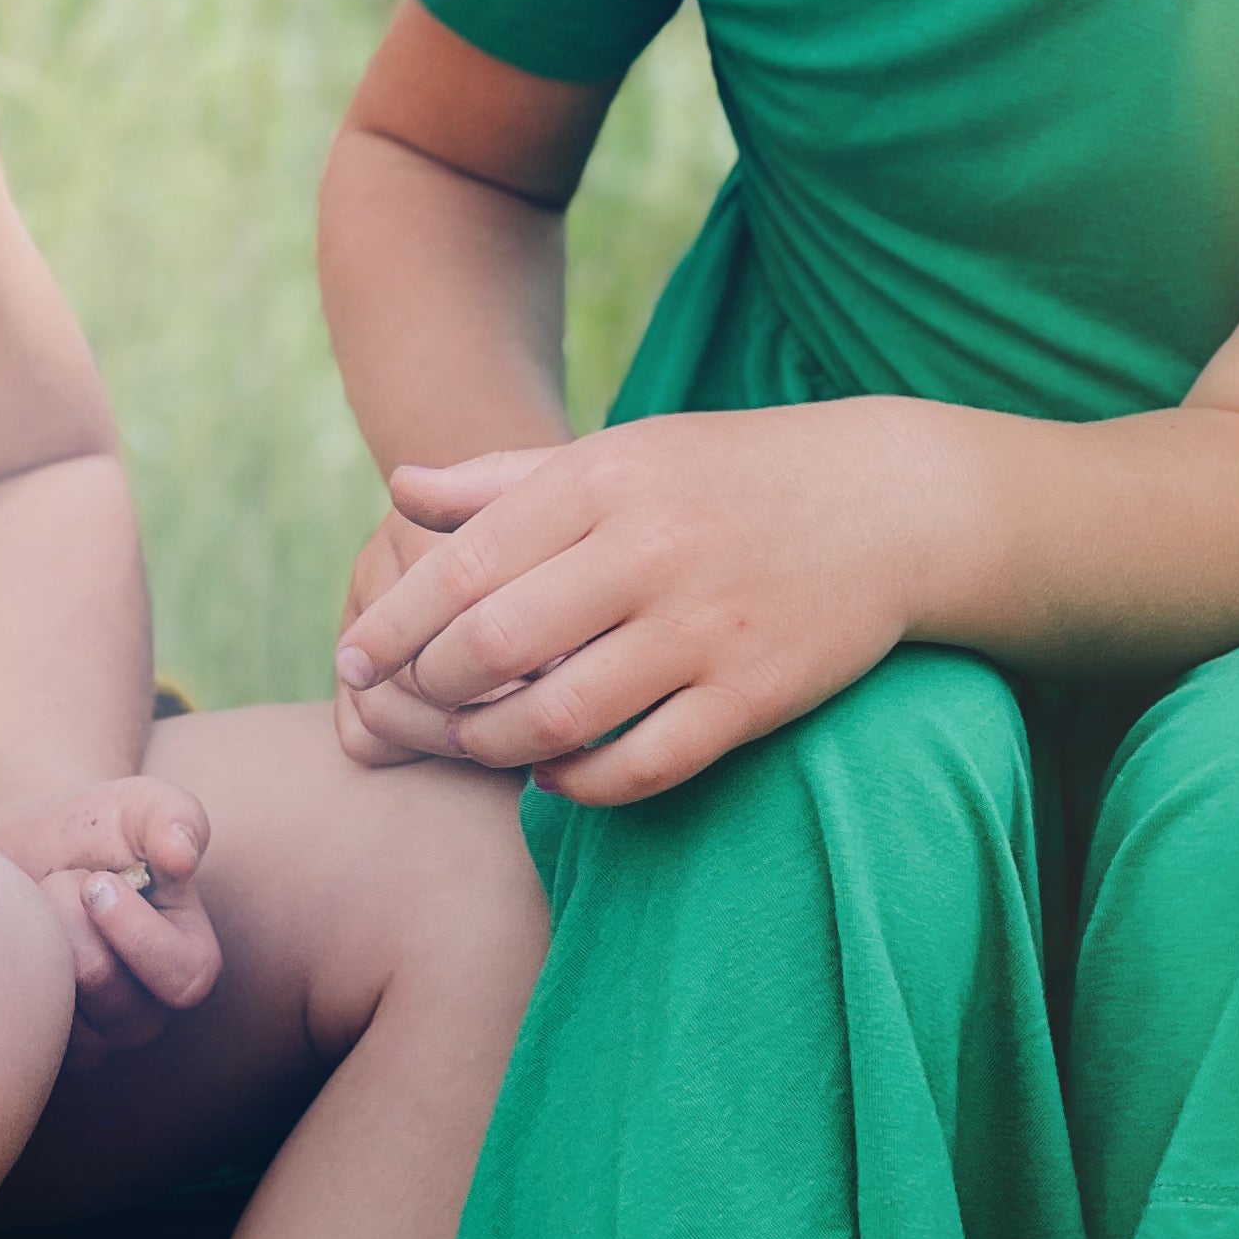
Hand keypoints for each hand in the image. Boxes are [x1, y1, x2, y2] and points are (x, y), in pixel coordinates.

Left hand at [0, 778, 218, 1057]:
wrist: (32, 847)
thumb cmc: (99, 827)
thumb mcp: (140, 805)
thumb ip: (172, 816)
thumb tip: (183, 856)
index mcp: (190, 963)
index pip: (184, 979)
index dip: (135, 929)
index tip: (97, 880)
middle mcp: (148, 1011)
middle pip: (103, 983)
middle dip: (71, 916)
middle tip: (65, 880)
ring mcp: (96, 1036)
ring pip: (57, 1001)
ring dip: (38, 934)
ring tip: (44, 904)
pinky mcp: (46, 1042)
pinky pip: (18, 1016)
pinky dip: (9, 962)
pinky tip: (19, 933)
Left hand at [330, 403, 938, 806]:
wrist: (886, 502)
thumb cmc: (725, 475)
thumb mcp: (616, 453)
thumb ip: (502, 478)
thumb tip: (398, 487)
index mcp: (602, 481)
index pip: (463, 564)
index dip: (393, 624)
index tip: (352, 658)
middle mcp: (647, 550)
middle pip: (495, 646)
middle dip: (431, 690)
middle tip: (409, 706)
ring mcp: (704, 627)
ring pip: (559, 717)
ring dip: (495, 747)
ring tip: (476, 744)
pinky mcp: (753, 695)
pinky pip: (641, 766)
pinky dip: (580, 785)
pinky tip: (554, 776)